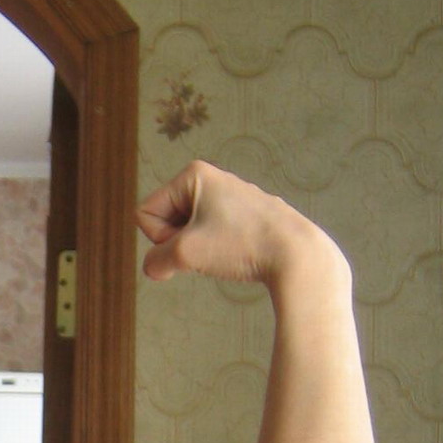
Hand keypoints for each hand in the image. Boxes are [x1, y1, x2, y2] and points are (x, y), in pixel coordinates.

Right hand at [137, 161, 332, 286]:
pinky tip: (240, 255)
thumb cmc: (242, 245)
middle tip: (210, 250)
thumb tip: (155, 267)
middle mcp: (212, 179)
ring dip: (199, 250)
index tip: (192, 242)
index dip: (160, 237)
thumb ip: (156, 261)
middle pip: (167, 220)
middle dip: (179, 243)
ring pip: (190, 231)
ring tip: (227, 254)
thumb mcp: (185, 254)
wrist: (297, 255)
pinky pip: (213, 236)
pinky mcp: (247, 216)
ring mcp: (232, 198)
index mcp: (194, 174)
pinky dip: (219, 252)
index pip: (145, 213)